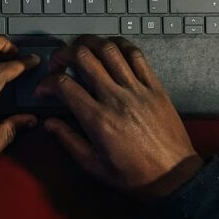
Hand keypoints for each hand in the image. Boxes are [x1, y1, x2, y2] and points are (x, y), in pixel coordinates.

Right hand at [37, 36, 203, 199]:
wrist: (174, 175)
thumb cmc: (134, 175)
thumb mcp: (95, 166)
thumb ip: (69, 141)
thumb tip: (49, 122)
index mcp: (98, 120)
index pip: (64, 86)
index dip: (47, 83)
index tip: (44, 90)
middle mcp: (116, 98)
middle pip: (83, 57)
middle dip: (62, 54)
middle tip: (57, 63)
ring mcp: (137, 89)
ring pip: (109, 49)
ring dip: (88, 43)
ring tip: (80, 50)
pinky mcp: (154, 86)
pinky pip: (136, 55)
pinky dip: (119, 45)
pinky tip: (109, 49)